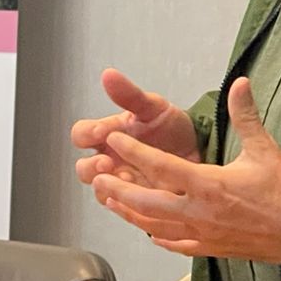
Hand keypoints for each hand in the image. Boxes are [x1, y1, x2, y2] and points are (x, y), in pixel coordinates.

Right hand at [72, 69, 200, 190]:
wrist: (200, 150)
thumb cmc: (171, 127)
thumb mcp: (152, 107)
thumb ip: (129, 95)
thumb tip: (109, 74)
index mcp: (107, 134)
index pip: (80, 134)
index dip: (86, 134)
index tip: (100, 132)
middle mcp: (109, 159)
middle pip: (84, 168)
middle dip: (92, 166)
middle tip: (108, 162)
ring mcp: (121, 181)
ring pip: (100, 189)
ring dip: (108, 186)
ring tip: (126, 179)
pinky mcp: (136, 200)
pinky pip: (122, 206)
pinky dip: (127, 202)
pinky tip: (139, 195)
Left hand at [92, 77, 280, 262]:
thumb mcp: (265, 149)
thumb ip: (246, 115)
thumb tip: (240, 81)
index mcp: (208, 185)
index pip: (160, 167)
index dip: (133, 153)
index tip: (113, 140)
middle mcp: (198, 212)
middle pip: (145, 203)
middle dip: (119, 190)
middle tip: (97, 178)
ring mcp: (202, 234)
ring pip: (154, 226)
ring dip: (129, 214)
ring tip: (111, 202)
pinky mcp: (210, 249)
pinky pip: (175, 244)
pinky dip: (157, 236)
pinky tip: (148, 232)